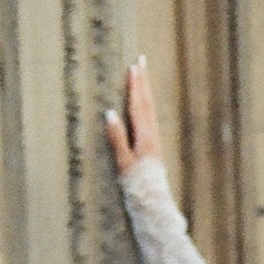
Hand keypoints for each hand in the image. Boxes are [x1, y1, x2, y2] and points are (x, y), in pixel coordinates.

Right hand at [104, 58, 164, 175]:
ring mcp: (154, 140)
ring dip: (146, 90)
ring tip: (143, 76)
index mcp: (144, 136)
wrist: (154, 203)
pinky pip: (150, 118)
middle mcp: (152, 135)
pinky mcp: (154, 146)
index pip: (138, 105)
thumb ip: (117, 138)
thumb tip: (109, 113)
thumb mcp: (123, 163)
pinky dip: (146, 104)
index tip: (133, 67)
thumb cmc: (136, 185)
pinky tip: (144, 104)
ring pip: (150, 109)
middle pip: (147, 102)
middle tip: (141, 61)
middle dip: (143, 81)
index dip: (135, 86)